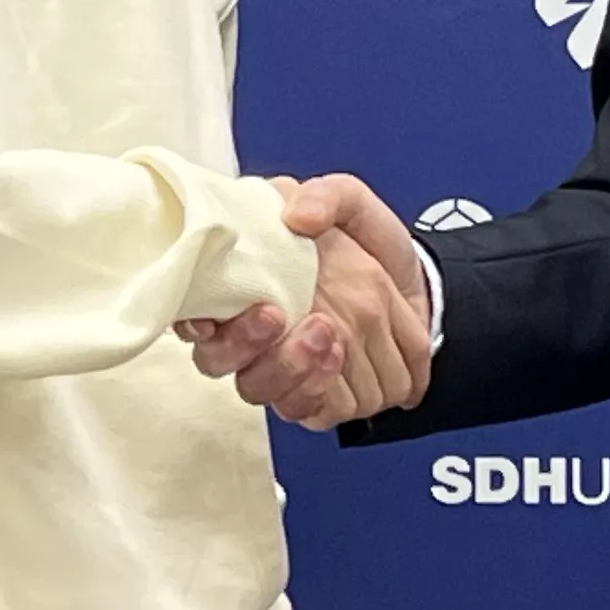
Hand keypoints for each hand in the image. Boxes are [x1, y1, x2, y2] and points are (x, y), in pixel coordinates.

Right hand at [183, 177, 430, 426]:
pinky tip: (343, 363)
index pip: (192, 310)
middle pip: (220, 363)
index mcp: (243, 284)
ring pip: (265, 392)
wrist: (418, 288)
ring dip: (298, 370)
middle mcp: (250, 333)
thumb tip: (297, 214)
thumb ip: (327, 196)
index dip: (193, 321)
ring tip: (333, 339)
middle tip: (293, 320)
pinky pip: (310, 413)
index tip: (215, 317)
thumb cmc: (369, 248)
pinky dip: (327, 393)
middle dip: (252, 348)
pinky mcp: (315, 398)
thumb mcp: (352, 204)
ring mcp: (280, 371)